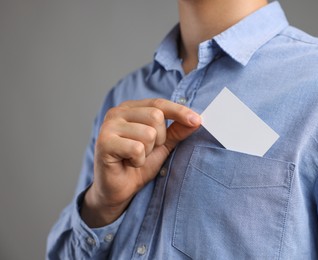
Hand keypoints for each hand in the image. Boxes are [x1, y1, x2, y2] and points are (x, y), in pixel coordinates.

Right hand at [81, 98, 200, 226]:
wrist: (119, 190)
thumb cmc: (138, 164)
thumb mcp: (162, 146)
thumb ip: (176, 131)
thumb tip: (197, 120)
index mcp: (130, 108)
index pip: (159, 104)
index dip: (179, 112)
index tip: (198, 120)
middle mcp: (117, 112)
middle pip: (156, 116)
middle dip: (159, 138)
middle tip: (147, 151)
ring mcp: (108, 126)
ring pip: (148, 133)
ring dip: (148, 151)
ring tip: (136, 157)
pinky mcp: (104, 142)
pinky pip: (137, 148)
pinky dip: (138, 160)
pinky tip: (128, 163)